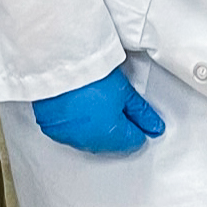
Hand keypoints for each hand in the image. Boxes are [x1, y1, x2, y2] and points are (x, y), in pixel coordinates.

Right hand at [33, 68, 165, 154]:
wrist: (60, 64)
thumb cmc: (92, 75)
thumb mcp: (125, 91)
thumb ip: (141, 113)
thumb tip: (154, 126)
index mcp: (112, 135)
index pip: (133, 141)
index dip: (138, 126)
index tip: (136, 115)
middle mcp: (90, 142)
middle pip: (111, 142)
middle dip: (116, 126)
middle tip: (114, 102)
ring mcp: (69, 137)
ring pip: (89, 139)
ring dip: (95, 126)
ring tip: (94, 101)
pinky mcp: (52, 130)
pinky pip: (69, 132)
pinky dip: (75, 123)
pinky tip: (77, 105)